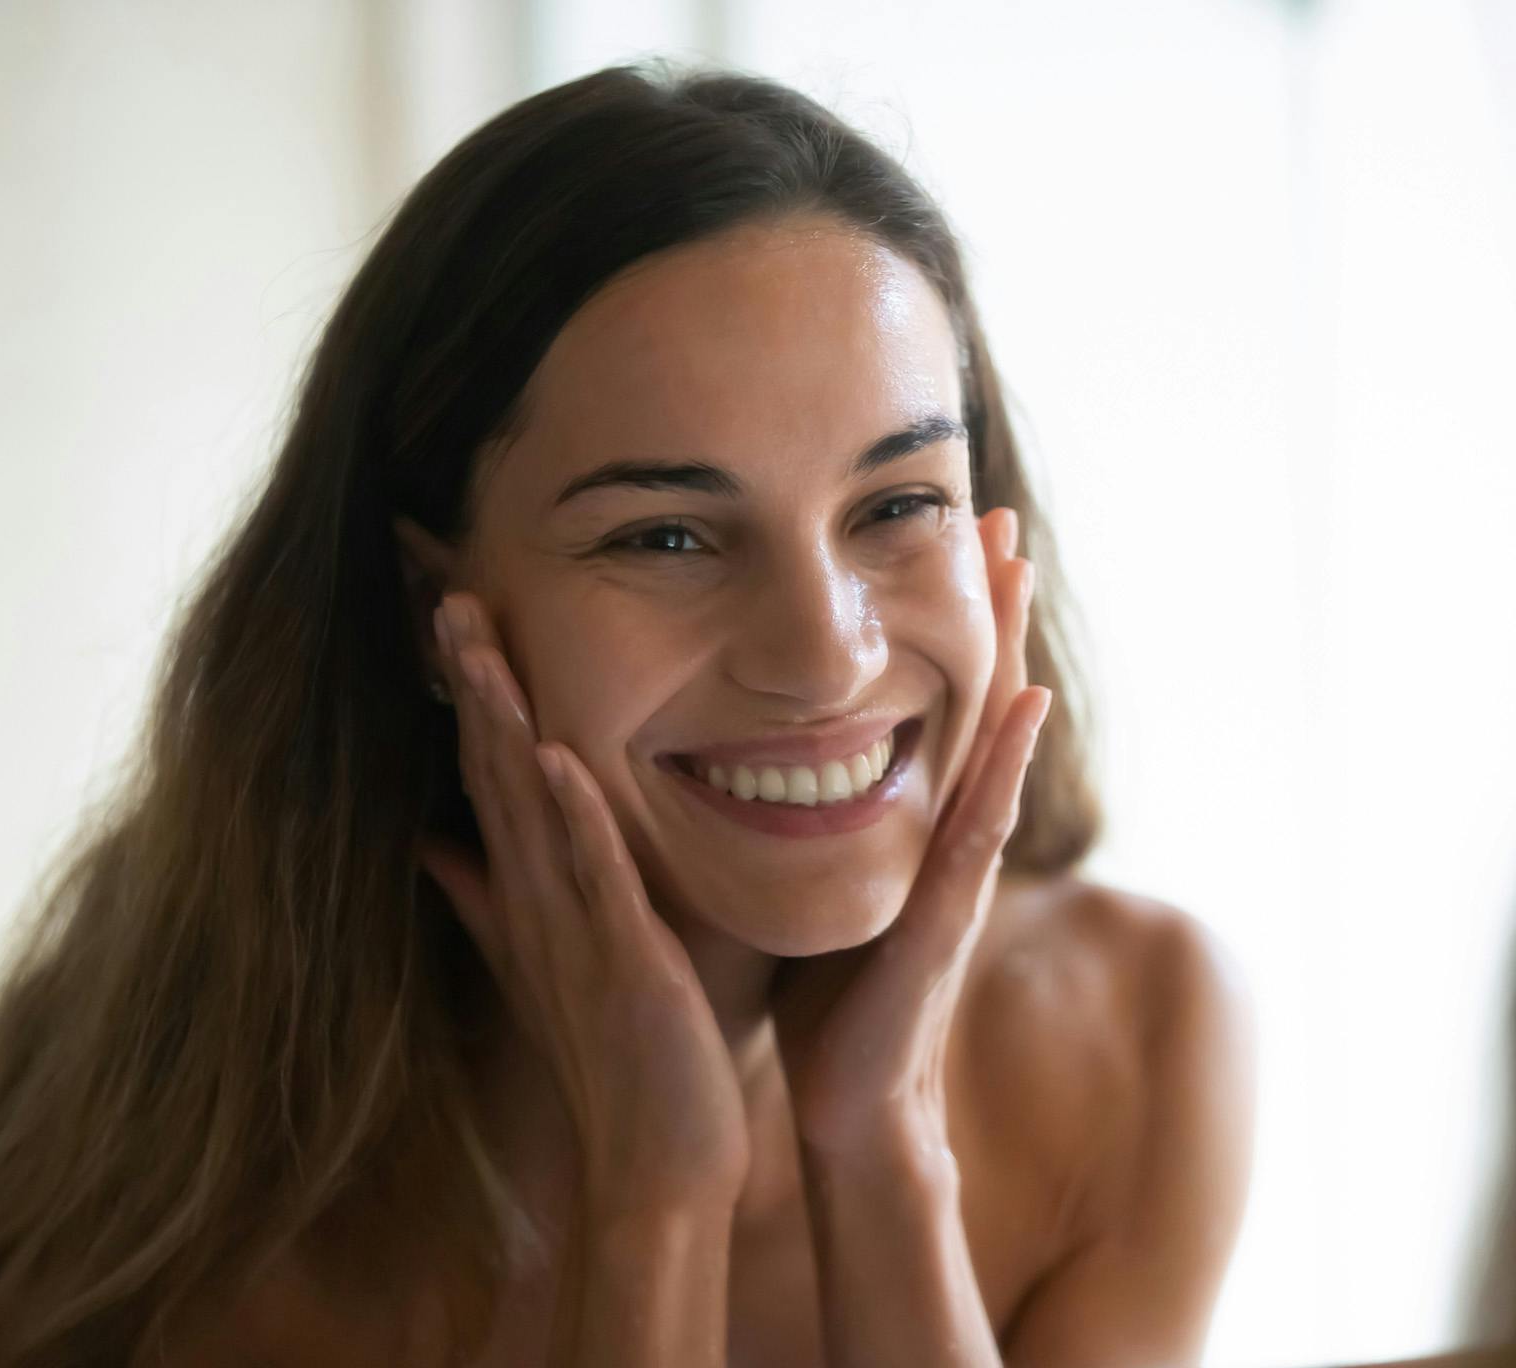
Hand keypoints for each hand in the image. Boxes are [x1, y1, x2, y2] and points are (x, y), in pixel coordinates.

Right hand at [417, 592, 750, 1216]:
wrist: (655, 1159)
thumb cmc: (616, 1054)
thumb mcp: (545, 961)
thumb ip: (489, 896)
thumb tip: (430, 841)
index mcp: (530, 892)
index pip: (492, 775)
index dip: (472, 695)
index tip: (455, 616)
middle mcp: (537, 900)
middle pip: (496, 772)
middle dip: (472, 684)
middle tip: (449, 593)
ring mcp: (572, 928)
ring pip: (529, 807)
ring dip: (505, 722)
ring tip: (478, 641)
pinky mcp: (621, 961)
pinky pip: (593, 876)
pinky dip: (574, 816)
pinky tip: (560, 753)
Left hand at [769, 507, 1051, 1161]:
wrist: (842, 1104)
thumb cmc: (823, 999)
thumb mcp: (802, 887)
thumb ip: (791, 825)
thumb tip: (737, 758)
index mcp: (898, 821)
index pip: (921, 703)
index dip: (933, 623)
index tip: (933, 534)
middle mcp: (936, 831)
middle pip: (967, 700)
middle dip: (982, 608)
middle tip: (996, 512)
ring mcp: (950, 871)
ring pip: (986, 742)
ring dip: (1007, 653)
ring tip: (1018, 569)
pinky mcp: (943, 920)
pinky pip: (980, 832)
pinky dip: (1009, 768)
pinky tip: (1031, 704)